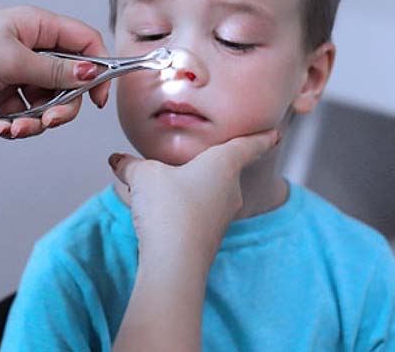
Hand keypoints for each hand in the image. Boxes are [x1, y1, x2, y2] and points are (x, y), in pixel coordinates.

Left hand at [0, 6, 110, 138]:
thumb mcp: (13, 61)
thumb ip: (54, 69)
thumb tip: (91, 73)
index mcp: (38, 26)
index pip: (85, 42)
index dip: (97, 68)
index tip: (98, 98)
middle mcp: (32, 45)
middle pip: (70, 79)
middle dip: (63, 105)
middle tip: (49, 121)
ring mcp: (19, 67)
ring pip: (49, 99)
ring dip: (37, 120)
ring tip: (15, 128)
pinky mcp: (4, 88)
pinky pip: (26, 110)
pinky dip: (18, 122)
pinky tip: (2, 127)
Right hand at [108, 129, 280, 261]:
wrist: (175, 261)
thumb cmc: (169, 209)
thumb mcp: (144, 176)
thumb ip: (131, 165)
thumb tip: (118, 161)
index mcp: (223, 164)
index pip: (249, 145)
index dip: (262, 137)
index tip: (276, 134)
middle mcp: (229, 188)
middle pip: (220, 169)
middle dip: (202, 164)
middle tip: (182, 159)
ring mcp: (221, 215)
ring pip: (204, 192)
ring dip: (184, 188)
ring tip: (153, 188)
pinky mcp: (208, 236)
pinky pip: (194, 213)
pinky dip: (178, 209)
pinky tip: (155, 213)